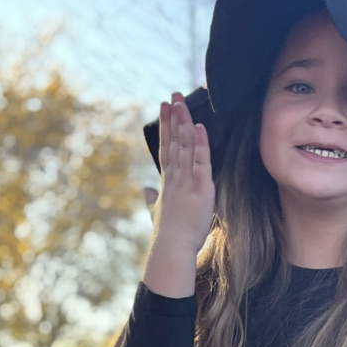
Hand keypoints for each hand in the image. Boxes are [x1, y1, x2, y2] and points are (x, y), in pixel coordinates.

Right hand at [143, 94, 214, 297]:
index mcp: (168, 183)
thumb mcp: (157, 214)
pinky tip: (199, 127)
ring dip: (184, 123)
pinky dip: (200, 144)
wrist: (171, 251)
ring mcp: (185, 182)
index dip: (166, 127)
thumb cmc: (168, 237)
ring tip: (181, 102)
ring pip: (184, 147)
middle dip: (174, 117)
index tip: (164, 108)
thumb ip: (151, 199)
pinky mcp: (199, 189)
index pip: (167, 149)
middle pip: (174, 142)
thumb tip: (146, 190)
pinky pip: (200, 162)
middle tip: (173, 95)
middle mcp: (174, 178)